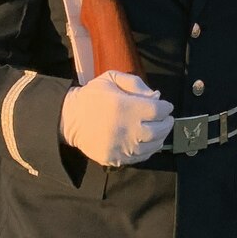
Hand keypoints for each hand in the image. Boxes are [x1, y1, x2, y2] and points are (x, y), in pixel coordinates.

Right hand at [60, 69, 174, 166]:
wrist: (69, 119)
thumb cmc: (92, 96)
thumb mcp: (111, 79)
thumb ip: (135, 83)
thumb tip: (156, 96)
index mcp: (124, 107)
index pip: (157, 110)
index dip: (166, 108)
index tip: (167, 106)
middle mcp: (124, 129)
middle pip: (158, 130)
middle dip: (167, 123)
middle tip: (167, 119)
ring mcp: (120, 147)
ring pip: (151, 146)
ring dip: (160, 137)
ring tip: (160, 130)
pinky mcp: (114, 158)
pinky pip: (139, 157)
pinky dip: (149, 150)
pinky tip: (149, 142)